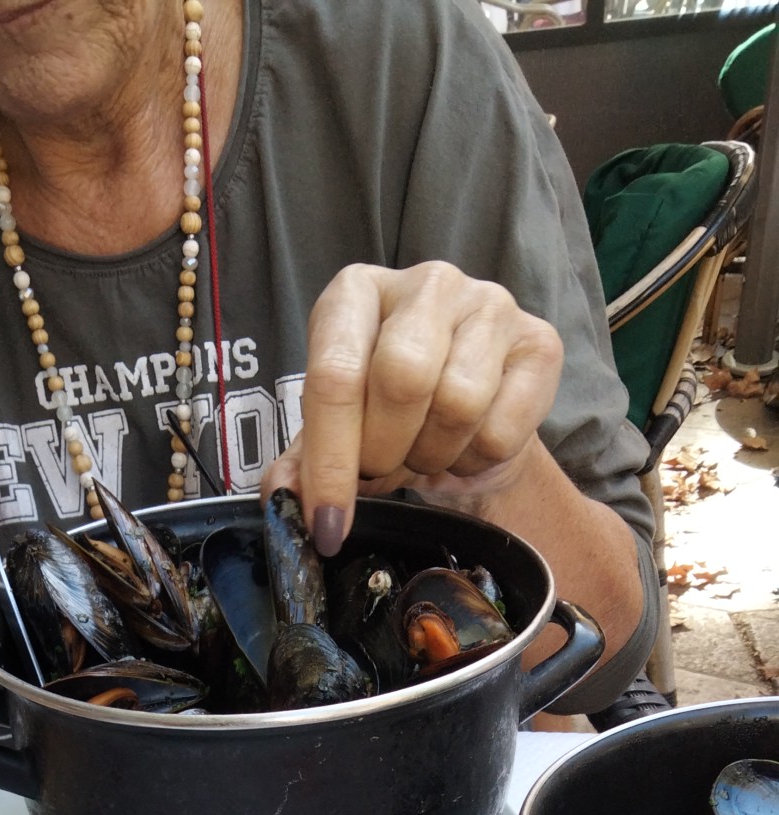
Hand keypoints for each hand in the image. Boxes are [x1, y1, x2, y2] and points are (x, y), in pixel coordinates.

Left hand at [264, 261, 563, 553]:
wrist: (474, 418)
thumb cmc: (393, 416)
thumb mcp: (338, 431)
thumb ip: (304, 462)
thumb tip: (283, 497)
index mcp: (356, 293)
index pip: (336, 375)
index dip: (330, 460)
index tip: (328, 522)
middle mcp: (426, 283)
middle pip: (402, 379)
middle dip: (384, 451)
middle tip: (382, 469)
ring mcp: (489, 306)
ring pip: (458, 404)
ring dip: (432, 456)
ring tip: (423, 452)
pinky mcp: (539, 344)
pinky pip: (502, 429)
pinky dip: (475, 461)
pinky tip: (464, 448)